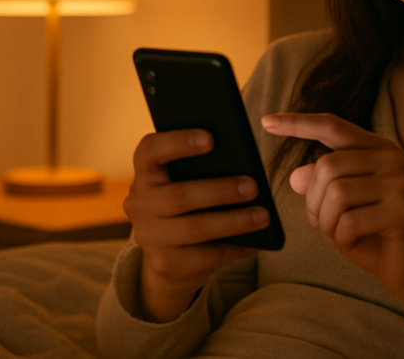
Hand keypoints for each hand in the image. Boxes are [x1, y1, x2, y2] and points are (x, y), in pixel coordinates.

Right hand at [124, 129, 268, 321]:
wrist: (170, 257)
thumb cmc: (189, 203)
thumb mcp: (187, 181)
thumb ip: (205, 168)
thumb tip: (246, 162)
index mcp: (146, 173)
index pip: (150, 151)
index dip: (178, 142)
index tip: (211, 138)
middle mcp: (139, 203)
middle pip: (179, 196)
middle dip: (220, 191)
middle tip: (254, 187)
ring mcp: (149, 236)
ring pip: (195, 229)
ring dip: (233, 222)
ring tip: (263, 216)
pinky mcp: (165, 264)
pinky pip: (205, 256)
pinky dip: (234, 248)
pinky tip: (257, 242)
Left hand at [261, 113, 403, 303]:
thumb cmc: (373, 232)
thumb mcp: (338, 205)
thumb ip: (320, 184)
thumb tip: (295, 176)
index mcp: (377, 148)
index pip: (333, 126)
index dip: (298, 123)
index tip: (267, 121)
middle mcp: (392, 158)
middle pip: (327, 166)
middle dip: (313, 202)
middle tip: (322, 223)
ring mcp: (401, 184)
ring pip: (336, 195)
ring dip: (326, 223)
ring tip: (339, 234)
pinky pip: (349, 223)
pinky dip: (341, 239)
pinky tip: (354, 242)